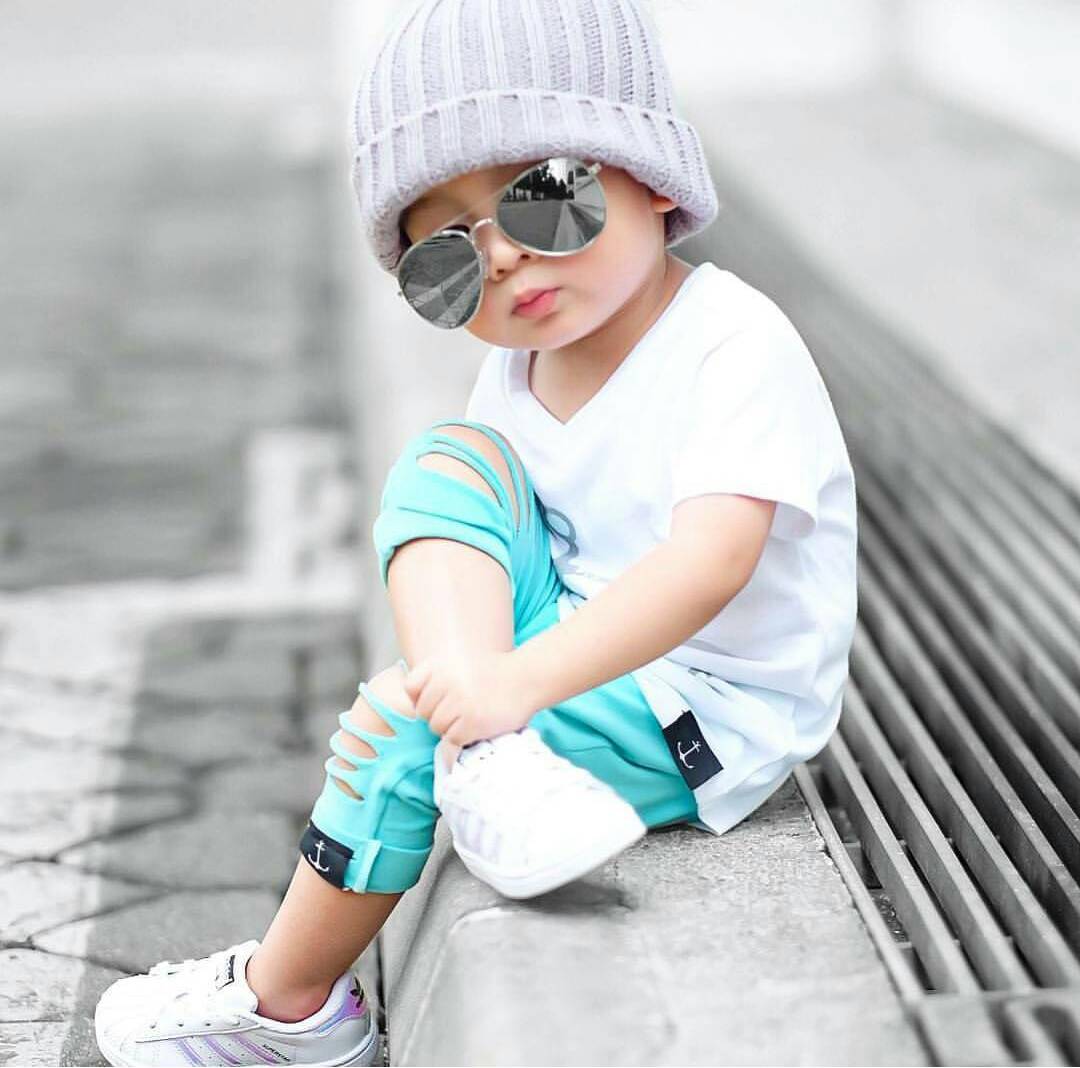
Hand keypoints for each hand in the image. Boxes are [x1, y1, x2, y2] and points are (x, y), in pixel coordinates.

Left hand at [402, 649, 534, 746]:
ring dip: (451, 727)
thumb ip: (434, 679)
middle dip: (439, 714)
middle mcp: (447, 681)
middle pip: (423, 712)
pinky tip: (478, 725)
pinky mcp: (473, 721)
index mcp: (440, 664)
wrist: (526, 679)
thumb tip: (412, 705)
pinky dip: (463, 736)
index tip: (439, 698)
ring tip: (470, 717)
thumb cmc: (492, 674)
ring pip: (437, 727)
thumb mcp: (459, 664)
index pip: (411, 688)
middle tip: (461, 709)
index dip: (422, 697)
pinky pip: (453, 738)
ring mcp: (460, 702)